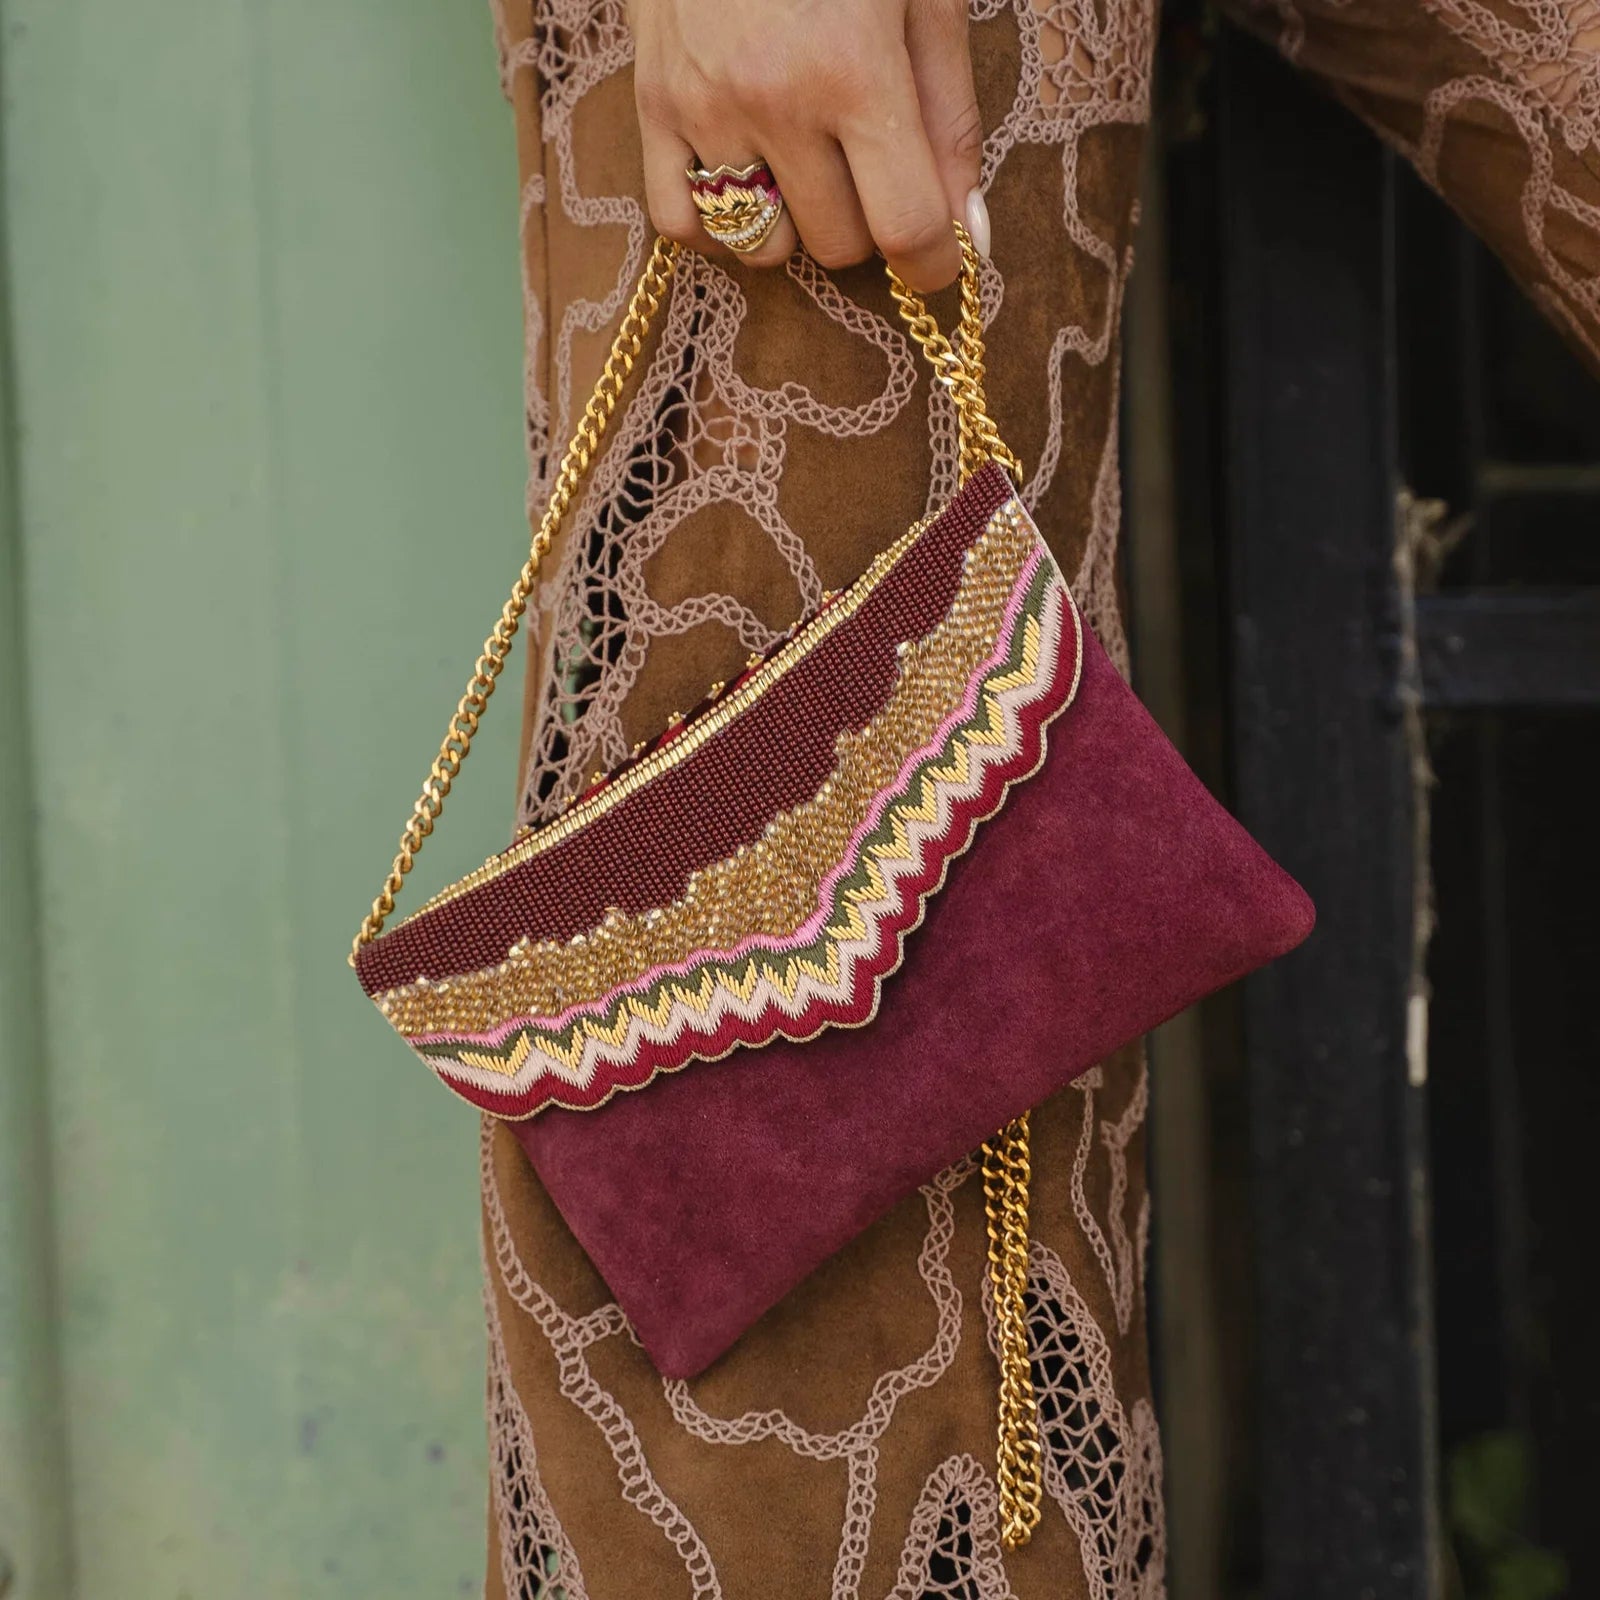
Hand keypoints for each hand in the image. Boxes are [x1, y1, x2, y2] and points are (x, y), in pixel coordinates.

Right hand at [627, 0, 988, 290]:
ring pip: (763, 247)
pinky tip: (747, 176)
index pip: (904, 226)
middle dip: (866, 222)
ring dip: (795, 223)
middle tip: (867, 164)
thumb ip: (950, 120)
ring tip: (803, 160)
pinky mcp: (651, 106)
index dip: (933, 263)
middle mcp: (773, 98)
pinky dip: (719, 222)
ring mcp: (703, 106)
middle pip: (837, 244)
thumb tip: (966, 234)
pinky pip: (682, 225)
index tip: (937, 259)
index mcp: (853, 67)